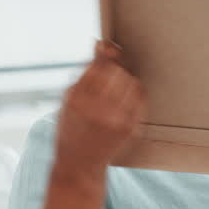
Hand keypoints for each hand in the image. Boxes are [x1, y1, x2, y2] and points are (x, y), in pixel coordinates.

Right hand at [54, 41, 145, 178]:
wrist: (79, 164)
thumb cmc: (71, 130)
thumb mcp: (67, 102)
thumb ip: (83, 73)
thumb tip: (98, 44)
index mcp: (77, 100)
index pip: (98, 66)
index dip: (105, 53)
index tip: (107, 46)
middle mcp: (97, 109)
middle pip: (117, 72)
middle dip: (115, 67)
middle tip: (112, 70)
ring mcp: (116, 120)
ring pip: (131, 83)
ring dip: (126, 79)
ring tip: (117, 87)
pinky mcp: (130, 128)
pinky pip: (141, 98)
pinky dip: (135, 92)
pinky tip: (126, 97)